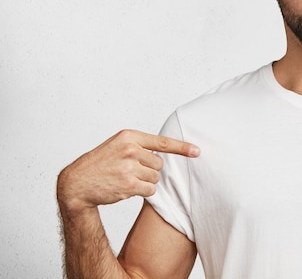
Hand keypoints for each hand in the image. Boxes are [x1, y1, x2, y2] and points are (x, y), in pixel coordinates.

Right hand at [57, 130, 199, 213]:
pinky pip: (150, 190)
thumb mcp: (117, 145)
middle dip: (149, 170)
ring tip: (125, 178)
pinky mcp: (129, 185)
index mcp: (129, 136)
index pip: (163, 142)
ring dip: (145, 182)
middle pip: (159, 164)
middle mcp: (131, 150)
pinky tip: (126, 188)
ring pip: (155, 178)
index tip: (197, 151)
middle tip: (129, 171)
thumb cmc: (100, 163)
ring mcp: (130, 167)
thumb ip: (139, 145)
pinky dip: (143, 192)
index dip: (183, 147)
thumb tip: (164, 154)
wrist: (77, 183)